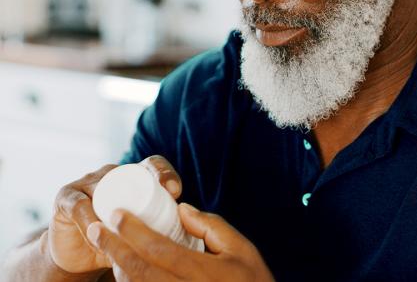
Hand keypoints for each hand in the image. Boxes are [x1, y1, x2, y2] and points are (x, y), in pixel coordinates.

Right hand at [48, 155, 182, 273]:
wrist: (80, 254)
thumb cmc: (120, 240)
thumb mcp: (145, 231)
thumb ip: (164, 226)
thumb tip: (196, 233)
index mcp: (134, 177)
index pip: (153, 165)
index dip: (165, 173)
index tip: (176, 191)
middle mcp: (112, 173)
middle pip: (131, 172)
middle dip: (147, 183)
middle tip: (163, 200)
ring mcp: (88, 182)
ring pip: (106, 189)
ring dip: (117, 209)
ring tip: (129, 229)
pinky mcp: (66, 197)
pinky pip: (80, 206)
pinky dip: (90, 221)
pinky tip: (98, 235)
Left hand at [86, 203, 274, 281]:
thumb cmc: (252, 281)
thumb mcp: (242, 249)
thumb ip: (212, 227)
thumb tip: (181, 209)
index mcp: (203, 272)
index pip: (159, 249)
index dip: (133, 231)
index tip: (116, 214)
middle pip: (139, 270)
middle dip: (113, 247)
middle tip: (95, 227)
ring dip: (117, 266)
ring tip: (105, 244)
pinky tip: (123, 269)